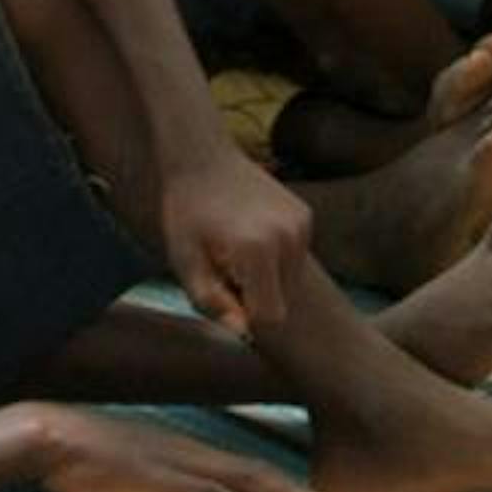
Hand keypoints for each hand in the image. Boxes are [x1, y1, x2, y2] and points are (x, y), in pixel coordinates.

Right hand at [28, 405, 329, 491]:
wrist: (49, 437)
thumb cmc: (83, 461)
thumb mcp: (131, 488)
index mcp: (184, 454)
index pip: (241, 471)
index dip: (276, 488)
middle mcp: (190, 452)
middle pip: (254, 473)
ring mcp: (177, 462)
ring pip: (242, 481)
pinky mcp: (159, 475)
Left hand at [157, 149, 311, 338]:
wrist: (202, 159)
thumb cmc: (187, 214)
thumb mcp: (185, 261)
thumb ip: (211, 302)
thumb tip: (243, 332)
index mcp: (257, 252)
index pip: (271, 317)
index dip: (245, 314)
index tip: (223, 292)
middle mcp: (288, 237)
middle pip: (284, 301)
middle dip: (257, 296)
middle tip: (226, 269)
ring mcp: (301, 225)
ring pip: (292, 281)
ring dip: (268, 278)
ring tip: (238, 253)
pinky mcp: (306, 216)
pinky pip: (296, 257)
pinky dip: (277, 257)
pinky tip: (251, 235)